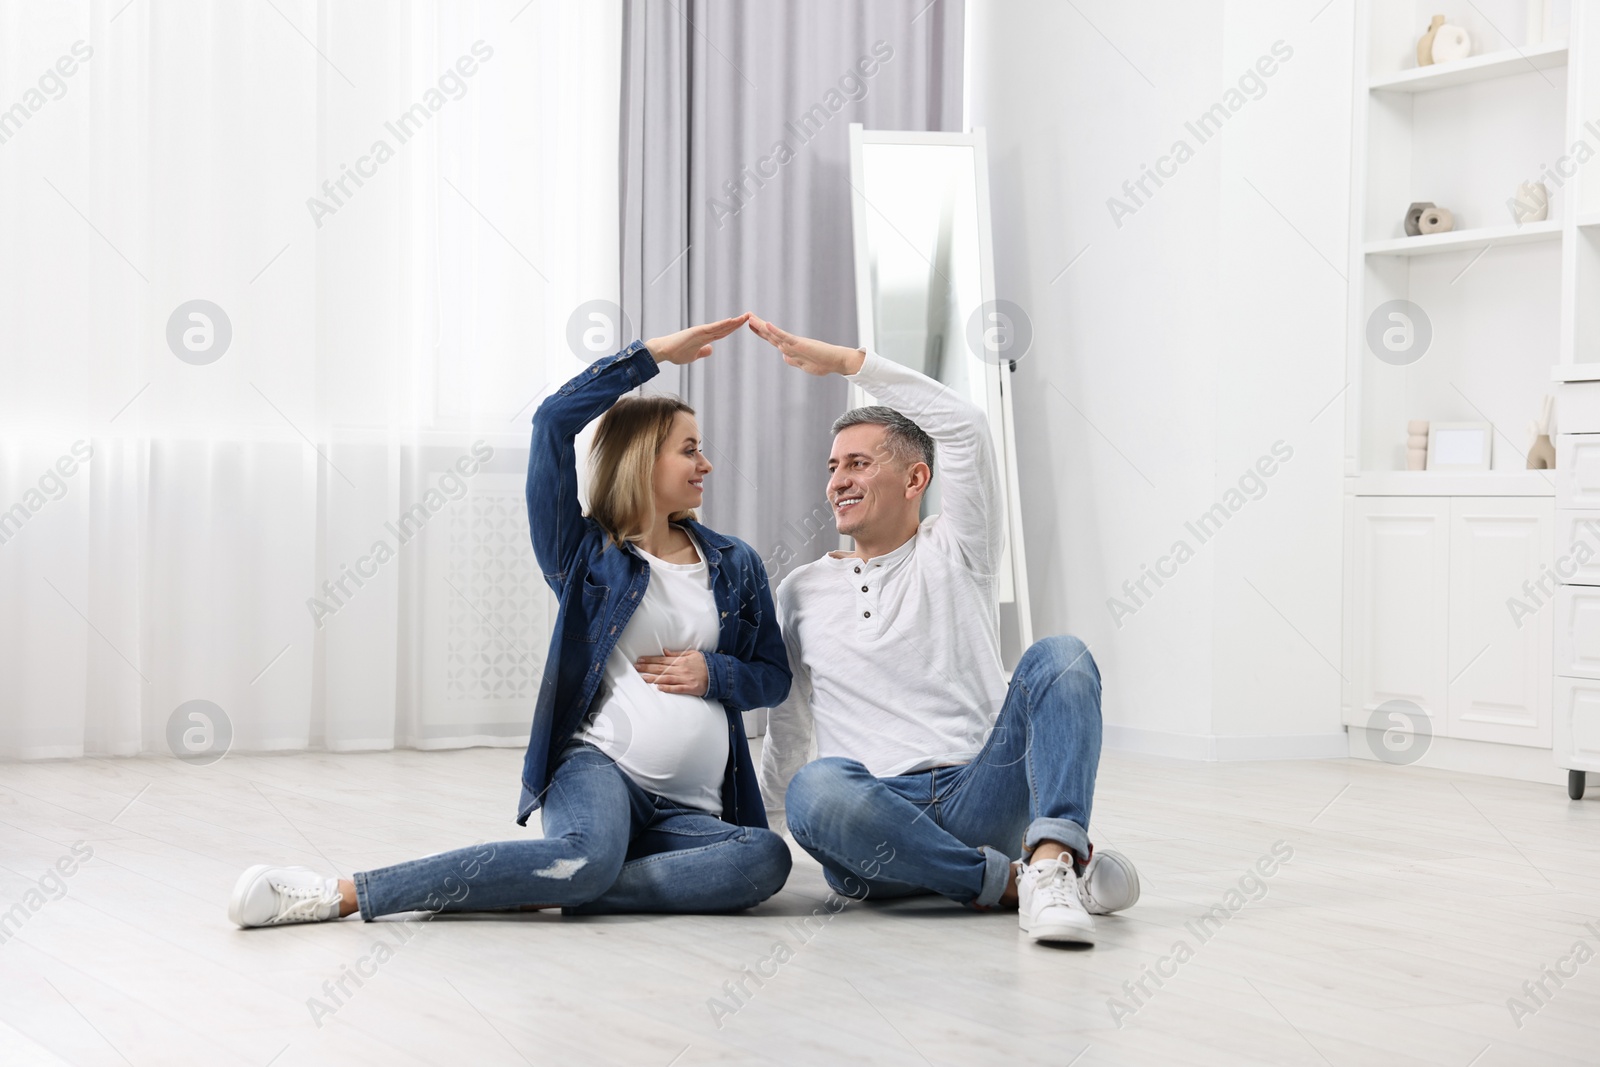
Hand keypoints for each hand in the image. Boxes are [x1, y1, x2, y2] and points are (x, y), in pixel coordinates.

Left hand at [634, 649, 709, 695]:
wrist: (718, 674)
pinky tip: (659, 688)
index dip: (650, 659)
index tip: (640, 659)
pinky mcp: (690, 688)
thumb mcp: (692, 654)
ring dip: (653, 678)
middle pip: (661, 668)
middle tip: (636, 667)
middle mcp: (681, 669)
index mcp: (681, 660)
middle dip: (647, 667)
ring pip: (666, 678)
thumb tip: (664, 651)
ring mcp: (685, 679)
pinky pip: (677, 688)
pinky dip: (668, 688)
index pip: (662, 659)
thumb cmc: (704, 663)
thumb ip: (677, 653)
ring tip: (643, 678)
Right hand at [644, 314, 750, 365]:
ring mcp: (702, 331)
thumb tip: (711, 349)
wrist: (664, 351)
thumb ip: (703, 352)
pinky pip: (713, 328)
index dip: (733, 328)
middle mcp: (705, 332)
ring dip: (734, 322)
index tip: (743, 324)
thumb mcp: (693, 356)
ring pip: (721, 326)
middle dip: (738, 322)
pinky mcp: (697, 332)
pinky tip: (732, 320)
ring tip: (745, 317)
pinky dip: (723, 324)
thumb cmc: (676, 353)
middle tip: (750, 316)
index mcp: (705, 338)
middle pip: (725, 327)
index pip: (723, 332)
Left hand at [747, 315, 864, 376]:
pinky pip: (784, 336)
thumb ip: (794, 361)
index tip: (751, 326)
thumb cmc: (824, 363)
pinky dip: (775, 330)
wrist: (837, 361)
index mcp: (790, 349)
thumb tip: (784, 357)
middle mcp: (790, 344)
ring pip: (774, 333)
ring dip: (761, 326)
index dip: (761, 332)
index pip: (772, 339)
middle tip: (747, 315)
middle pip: (770, 334)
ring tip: (750, 317)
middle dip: (757, 325)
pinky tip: (766, 324)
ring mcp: (793, 343)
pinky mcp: (799, 344)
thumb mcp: (804, 365)